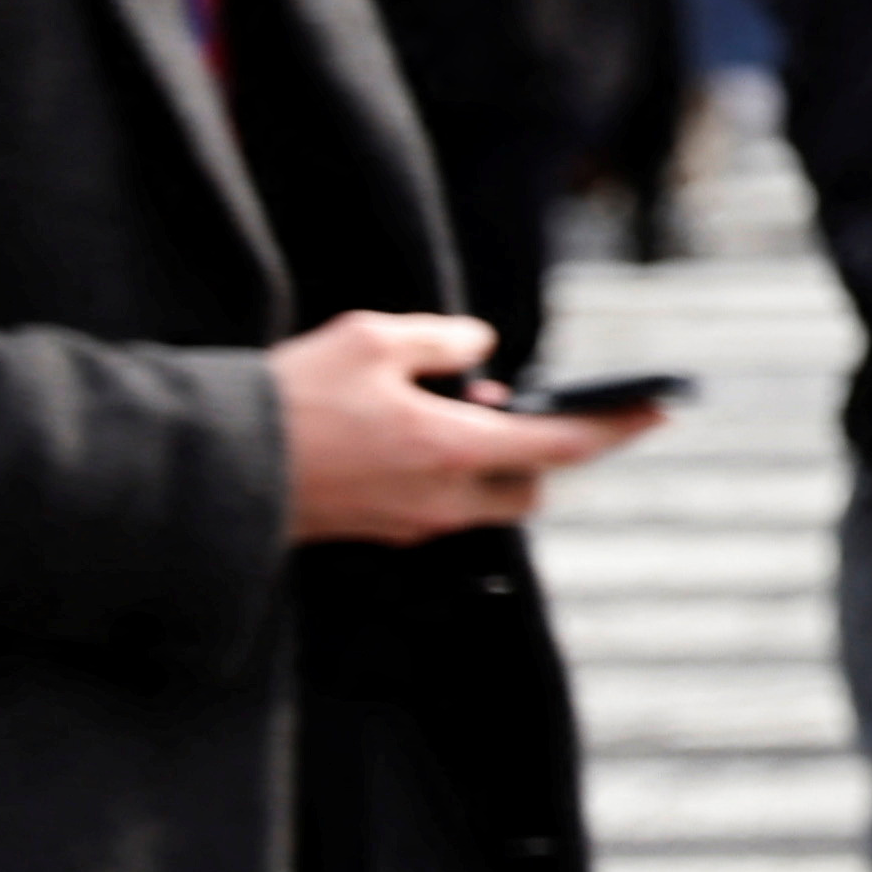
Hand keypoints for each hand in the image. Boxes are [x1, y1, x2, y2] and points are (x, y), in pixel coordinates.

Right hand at [271, 313, 647, 544]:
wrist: (211, 469)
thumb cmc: (290, 399)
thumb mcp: (372, 340)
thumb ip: (444, 339)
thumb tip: (483, 351)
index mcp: (453, 451)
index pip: (564, 445)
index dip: (617, 425)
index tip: (660, 410)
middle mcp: (442, 500)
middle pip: (530, 484)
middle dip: (538, 448)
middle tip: (510, 402)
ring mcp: (409, 524)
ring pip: (485, 499)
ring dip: (489, 459)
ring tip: (447, 406)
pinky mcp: (377, 531)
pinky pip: (439, 505)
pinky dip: (446, 471)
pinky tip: (407, 430)